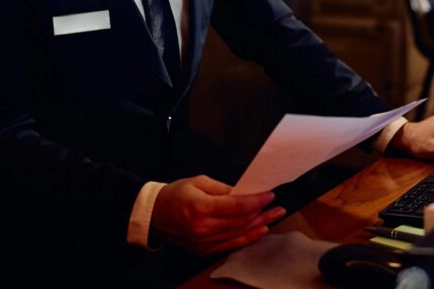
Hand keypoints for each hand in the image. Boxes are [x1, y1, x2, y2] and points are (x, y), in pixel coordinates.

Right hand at [150, 175, 285, 255]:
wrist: (155, 215)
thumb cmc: (176, 194)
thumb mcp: (199, 182)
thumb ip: (223, 189)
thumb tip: (245, 192)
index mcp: (201, 207)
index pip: (237, 206)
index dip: (256, 201)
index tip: (270, 195)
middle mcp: (203, 228)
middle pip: (241, 222)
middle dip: (262, 213)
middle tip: (278, 205)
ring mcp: (204, 242)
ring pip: (239, 234)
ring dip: (260, 225)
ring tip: (274, 216)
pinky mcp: (204, 250)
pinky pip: (231, 245)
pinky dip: (248, 238)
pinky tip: (260, 230)